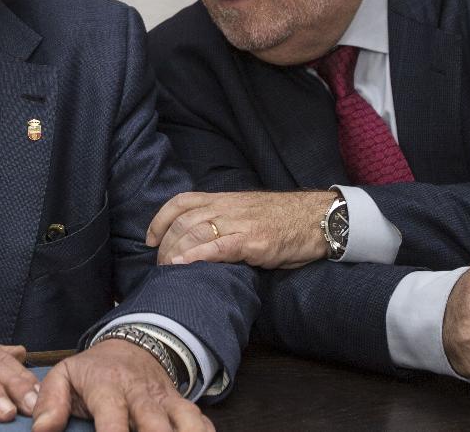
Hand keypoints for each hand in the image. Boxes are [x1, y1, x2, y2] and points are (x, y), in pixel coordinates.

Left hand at [32, 338, 211, 431]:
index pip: (113, 421)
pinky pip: (201, 420)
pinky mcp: (181, 404)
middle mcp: (140, 395)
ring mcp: (164, 400)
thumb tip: (40, 431)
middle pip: (155, 426)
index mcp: (108, 388)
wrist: (132, 345)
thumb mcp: (65, 375)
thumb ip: (50, 402)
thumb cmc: (95, 369)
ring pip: (186, 421)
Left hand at [146, 190, 330, 268]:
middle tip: (159, 264)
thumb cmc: (285, 220)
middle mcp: (229, 208)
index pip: (182, 202)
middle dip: (165, 243)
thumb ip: (226, 220)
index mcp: (226, 199)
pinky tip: (184, 266)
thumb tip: (203, 240)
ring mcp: (241, 223)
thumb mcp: (250, 213)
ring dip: (176, 252)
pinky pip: (219, 245)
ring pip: (196, 231)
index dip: (160, 219)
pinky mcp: (254, 241)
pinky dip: (197, 255)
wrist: (319, 218)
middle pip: (184, 220)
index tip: (149, 239)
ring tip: (166, 270)